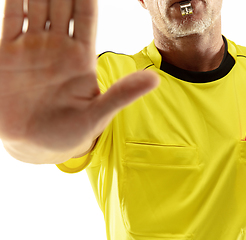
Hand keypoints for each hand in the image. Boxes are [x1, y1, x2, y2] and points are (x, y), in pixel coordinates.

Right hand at [0, 0, 158, 150]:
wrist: (35, 146)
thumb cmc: (70, 134)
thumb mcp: (98, 115)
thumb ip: (122, 95)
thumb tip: (155, 78)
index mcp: (81, 59)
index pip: (87, 17)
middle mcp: (58, 48)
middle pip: (62, 5)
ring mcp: (32, 48)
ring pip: (36, 6)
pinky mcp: (7, 54)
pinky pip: (11, 18)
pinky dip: (14, 0)